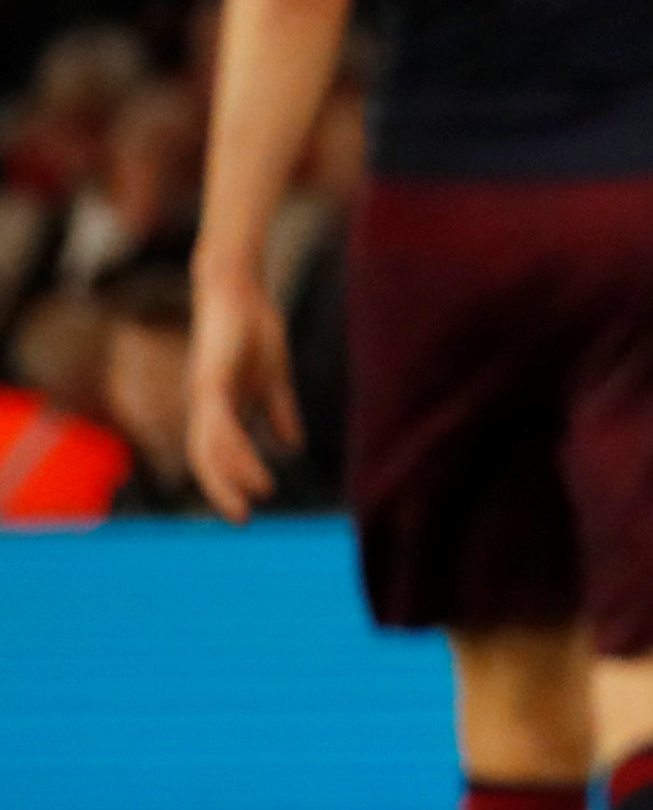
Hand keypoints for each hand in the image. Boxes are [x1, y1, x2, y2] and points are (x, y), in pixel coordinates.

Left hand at [187, 262, 298, 521]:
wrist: (239, 288)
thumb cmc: (253, 327)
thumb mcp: (274, 377)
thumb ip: (279, 411)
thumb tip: (291, 447)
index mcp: (217, 406)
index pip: (214, 453)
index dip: (227, 481)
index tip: (245, 510)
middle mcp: (204, 405)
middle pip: (205, 458)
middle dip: (221, 490)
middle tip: (241, 520)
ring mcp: (205, 393)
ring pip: (209, 447)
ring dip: (230, 476)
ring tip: (257, 498)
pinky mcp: (212, 380)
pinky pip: (220, 424)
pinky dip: (237, 448)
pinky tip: (256, 460)